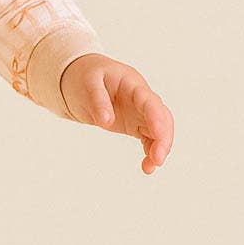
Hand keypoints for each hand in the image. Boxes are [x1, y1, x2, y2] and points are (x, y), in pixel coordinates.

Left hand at [60, 54, 173, 174]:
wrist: (81, 78)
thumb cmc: (86, 76)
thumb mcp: (88, 83)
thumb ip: (97, 100)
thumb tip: (107, 122)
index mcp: (133, 84)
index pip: (150, 101)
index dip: (156, 118)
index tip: (158, 134)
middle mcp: (142, 98)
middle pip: (162, 117)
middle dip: (163, 138)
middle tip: (157, 160)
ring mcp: (140, 111)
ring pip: (159, 130)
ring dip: (159, 148)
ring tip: (149, 168)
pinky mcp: (135, 123)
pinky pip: (148, 138)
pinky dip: (150, 151)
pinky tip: (147, 166)